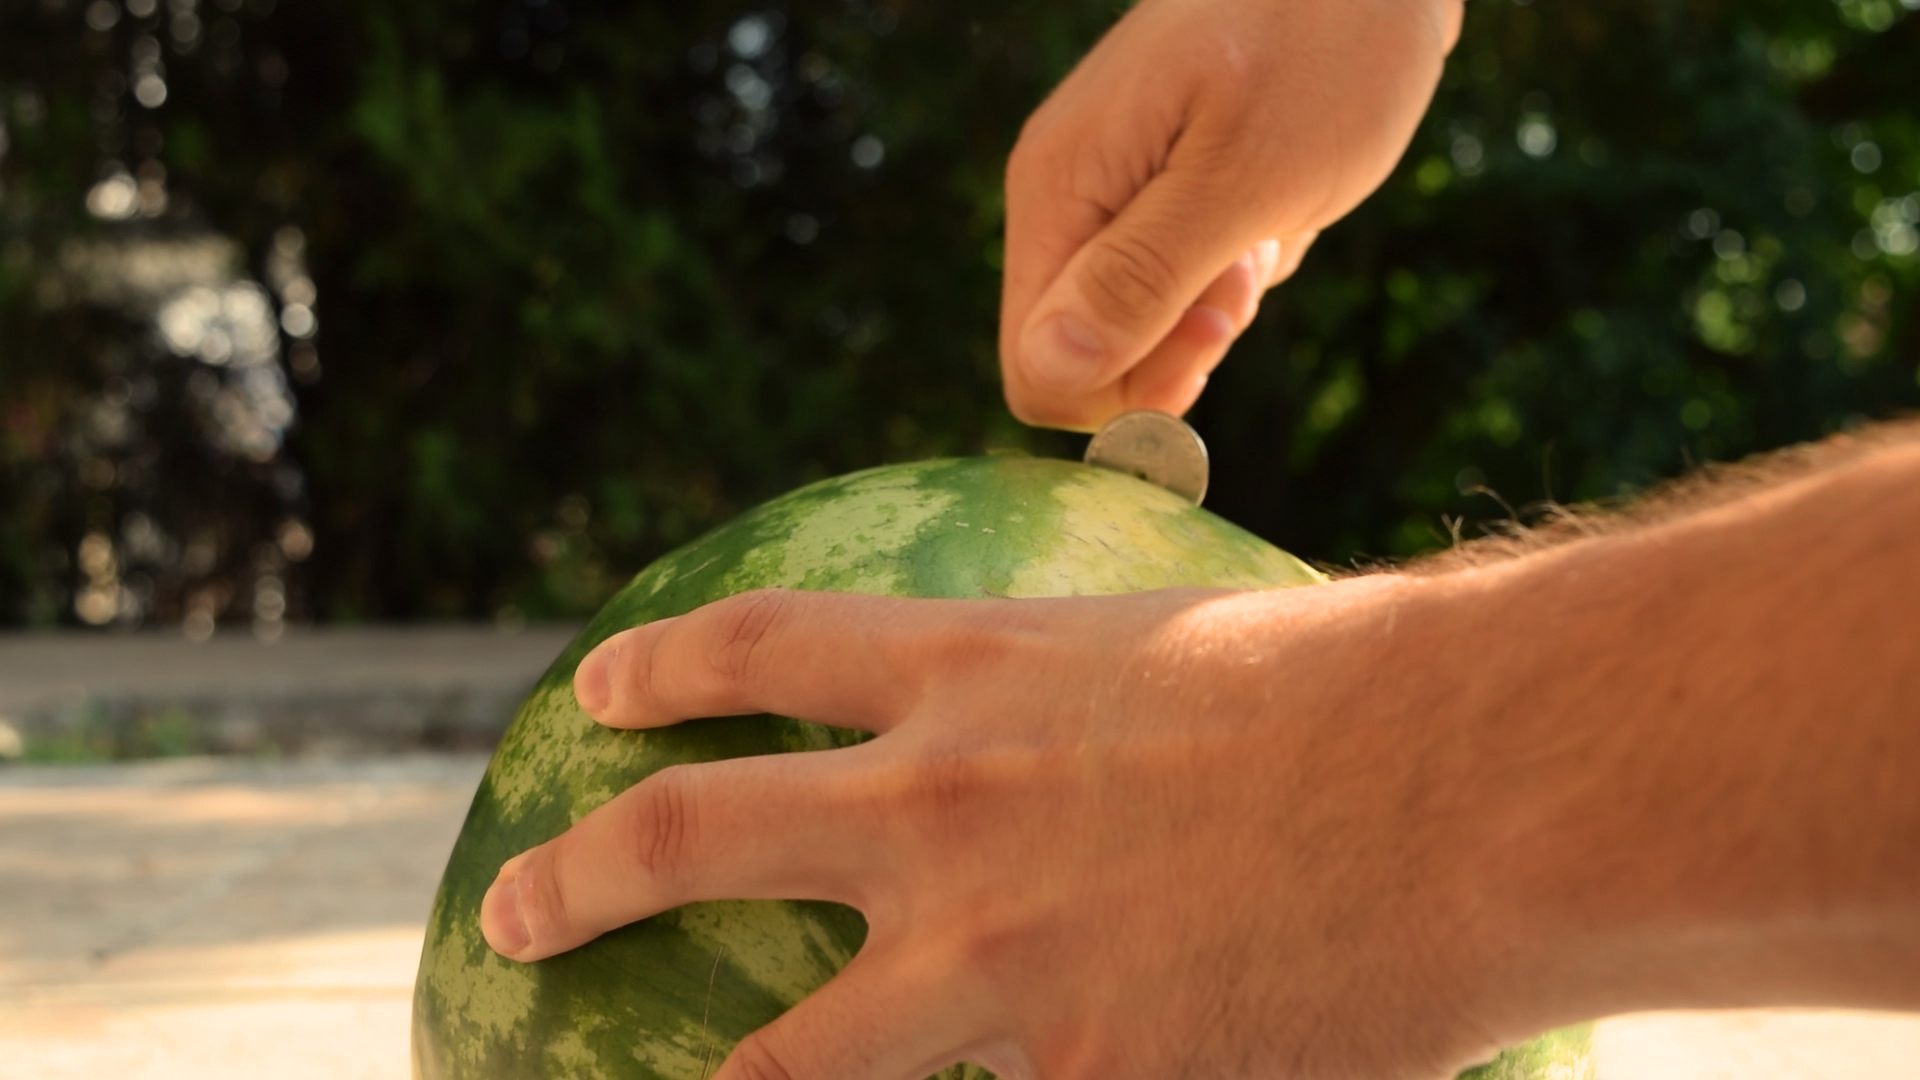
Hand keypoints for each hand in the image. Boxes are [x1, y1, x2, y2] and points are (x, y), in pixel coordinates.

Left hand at [478, 581, 1507, 1079]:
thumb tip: (1091, 732)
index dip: (663, 672)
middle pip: (694, 837)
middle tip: (510, 904)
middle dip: (579, 878)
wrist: (1473, 779)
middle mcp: (940, 813)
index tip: (597, 692)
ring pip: (789, 1065)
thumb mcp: (1191, 651)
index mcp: (973, 678)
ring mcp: (993, 962)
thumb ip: (1103, 695)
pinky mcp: (1083, 1077)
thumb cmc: (1363, 689)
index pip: (765, 651)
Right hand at [999, 0, 1463, 429]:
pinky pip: (1180, 285)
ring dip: (1217, 307)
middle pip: (1086, 358)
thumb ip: (1140, 279)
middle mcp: (1064, 201)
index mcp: (1058, 193)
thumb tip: (1047, 373)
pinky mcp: (1158, 193)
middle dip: (1176, 346)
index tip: (1215, 328)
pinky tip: (1272, 208)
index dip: (1124, 388)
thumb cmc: (1323, 45)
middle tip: (1249, 268)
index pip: (1036, 371)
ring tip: (1266, 221)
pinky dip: (1237, 271)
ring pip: (1140, 327)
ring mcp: (1109, 196)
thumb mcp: (1243, 177)